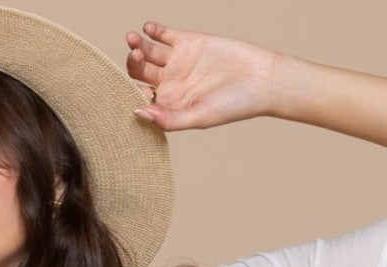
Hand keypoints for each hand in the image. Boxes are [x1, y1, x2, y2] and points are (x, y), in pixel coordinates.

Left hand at [126, 20, 280, 130]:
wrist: (261, 80)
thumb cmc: (233, 106)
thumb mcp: (199, 117)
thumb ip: (169, 119)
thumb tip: (138, 113)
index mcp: (169, 105)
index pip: (139, 97)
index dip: (128, 92)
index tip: (125, 87)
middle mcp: (170, 83)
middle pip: (140, 73)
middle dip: (132, 64)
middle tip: (135, 56)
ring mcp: (178, 62)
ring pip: (148, 52)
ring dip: (138, 45)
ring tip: (134, 39)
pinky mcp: (189, 42)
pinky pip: (164, 34)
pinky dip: (154, 30)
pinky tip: (149, 28)